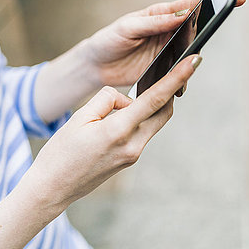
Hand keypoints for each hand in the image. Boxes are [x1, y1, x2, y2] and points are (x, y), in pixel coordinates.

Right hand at [25, 55, 200, 210]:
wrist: (53, 187)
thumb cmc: (60, 153)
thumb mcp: (79, 117)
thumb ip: (107, 100)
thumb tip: (126, 99)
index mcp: (117, 131)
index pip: (155, 99)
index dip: (177, 77)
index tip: (194, 61)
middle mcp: (132, 146)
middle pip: (163, 111)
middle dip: (169, 91)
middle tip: (167, 72)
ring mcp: (133, 155)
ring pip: (151, 122)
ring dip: (145, 107)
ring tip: (117, 105)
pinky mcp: (129, 160)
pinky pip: (140, 133)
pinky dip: (134, 120)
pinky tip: (112, 121)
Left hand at [80, 0, 245, 88]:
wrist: (95, 66)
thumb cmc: (108, 40)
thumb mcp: (128, 28)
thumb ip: (154, 22)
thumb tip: (181, 15)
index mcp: (160, 15)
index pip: (191, 5)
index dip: (212, 1)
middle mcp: (168, 31)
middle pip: (196, 28)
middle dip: (209, 29)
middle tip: (212, 33)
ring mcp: (167, 50)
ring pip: (190, 51)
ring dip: (194, 56)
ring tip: (193, 61)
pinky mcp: (163, 69)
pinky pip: (179, 71)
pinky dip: (183, 76)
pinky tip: (181, 83)